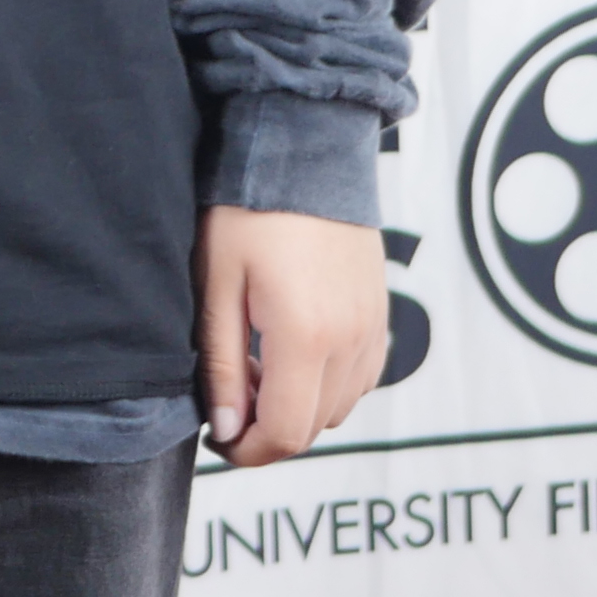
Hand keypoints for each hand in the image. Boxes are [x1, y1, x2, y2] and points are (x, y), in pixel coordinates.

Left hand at [196, 205, 392, 468]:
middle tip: (228, 397)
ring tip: (255, 365)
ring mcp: (373, 327)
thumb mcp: (217, 284)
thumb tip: (225, 430)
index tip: (215, 438)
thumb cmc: (249, 207)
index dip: (245, 452)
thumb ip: (223, 365)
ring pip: (338, 408)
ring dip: (297, 407)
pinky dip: (325, 384)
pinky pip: (359, 378)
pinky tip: (289, 350)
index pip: (284, 433)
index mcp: (305, 336)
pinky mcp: (382, 313)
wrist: (306, 145)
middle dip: (267, 431)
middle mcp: (351, 340)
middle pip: (313, 428)